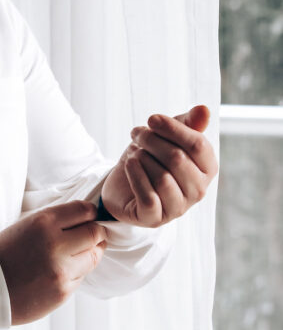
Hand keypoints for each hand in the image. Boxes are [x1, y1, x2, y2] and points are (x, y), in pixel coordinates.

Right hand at [0, 201, 107, 325]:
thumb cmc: (5, 252)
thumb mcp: (27, 225)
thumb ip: (57, 222)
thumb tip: (88, 220)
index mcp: (44, 222)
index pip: (84, 210)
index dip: (90, 213)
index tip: (89, 216)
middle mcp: (56, 244)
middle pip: (95, 234)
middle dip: (96, 234)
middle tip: (90, 236)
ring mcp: (61, 270)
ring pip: (93, 257)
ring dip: (89, 254)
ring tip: (75, 254)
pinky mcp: (63, 292)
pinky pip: (81, 277)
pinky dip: (75, 273)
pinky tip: (59, 271)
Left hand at [101, 104, 217, 226]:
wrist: (122, 186)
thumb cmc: (150, 158)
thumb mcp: (166, 137)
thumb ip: (186, 124)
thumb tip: (204, 110)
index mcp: (207, 168)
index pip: (198, 145)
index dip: (173, 128)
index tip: (151, 119)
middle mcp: (198, 191)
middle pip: (177, 158)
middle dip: (152, 140)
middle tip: (137, 134)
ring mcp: (178, 208)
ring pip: (163, 177)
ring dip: (142, 158)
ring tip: (134, 154)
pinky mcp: (155, 219)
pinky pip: (149, 197)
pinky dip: (136, 176)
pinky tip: (129, 165)